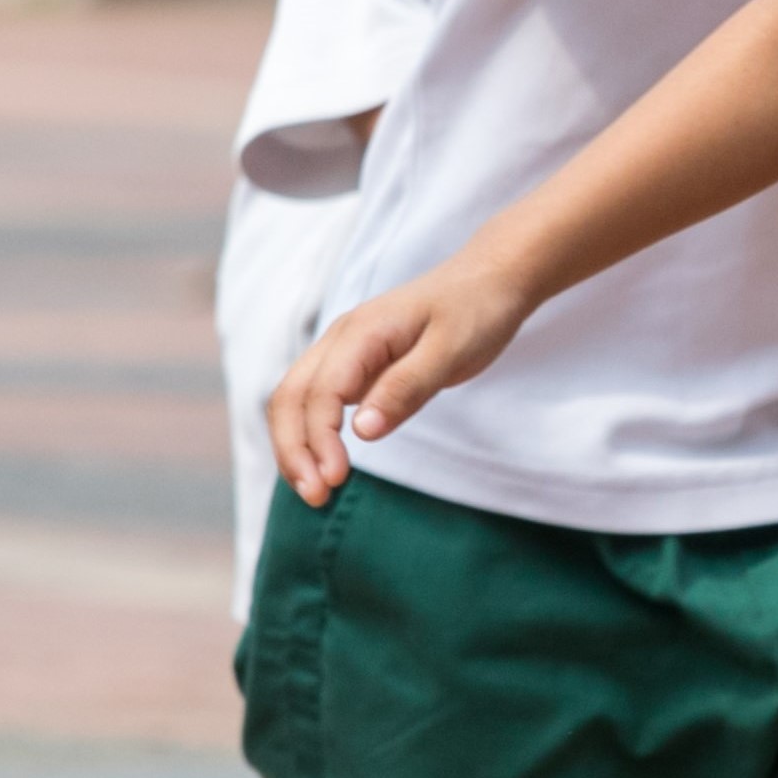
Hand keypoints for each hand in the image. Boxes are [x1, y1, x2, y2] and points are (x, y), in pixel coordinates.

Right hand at [266, 254, 541, 502]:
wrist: (487, 280)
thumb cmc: (474, 311)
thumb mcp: (451, 351)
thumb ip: (406, 388)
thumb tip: (362, 431)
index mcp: (360, 333)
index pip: (320, 392)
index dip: (319, 439)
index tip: (335, 480)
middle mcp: (340, 341)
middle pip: (289, 397)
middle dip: (293, 450)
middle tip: (316, 498)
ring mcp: (343, 354)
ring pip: (294, 401)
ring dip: (295, 446)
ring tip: (314, 491)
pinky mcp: (353, 368)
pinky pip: (315, 402)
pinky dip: (310, 436)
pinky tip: (324, 465)